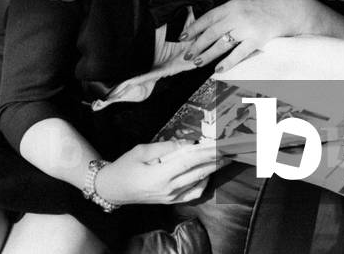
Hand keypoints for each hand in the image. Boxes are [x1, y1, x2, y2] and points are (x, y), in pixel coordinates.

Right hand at [96, 140, 218, 205]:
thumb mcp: (142, 151)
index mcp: (160, 176)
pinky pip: (193, 193)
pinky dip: (203, 182)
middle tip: (230, 147)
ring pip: (199, 182)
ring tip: (224, 157)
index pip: (189, 161)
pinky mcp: (171, 201)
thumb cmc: (125, 167)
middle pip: (198, 172)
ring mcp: (171, 197)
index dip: (206, 151)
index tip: (219, 142)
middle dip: (216, 159)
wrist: (113, 189)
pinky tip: (208, 172)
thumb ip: (166, 147)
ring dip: (213, 169)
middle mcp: (169, 189)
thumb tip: (187, 143)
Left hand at [180, 0, 311, 70]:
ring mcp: (247, 28)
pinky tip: (218, 69)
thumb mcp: (247, 3)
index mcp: (234, 4)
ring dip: (207, 55)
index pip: (209, 17)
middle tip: (187, 55)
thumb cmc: (269, 7)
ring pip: (221, 44)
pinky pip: (238, 54)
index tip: (183, 36)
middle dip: (197, 44)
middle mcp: (238, 15)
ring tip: (197, 63)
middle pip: (211, 32)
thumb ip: (231, 12)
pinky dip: (227, 63)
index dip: (194, 28)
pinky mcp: (257, 40)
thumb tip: (212, 24)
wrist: (293, 10)